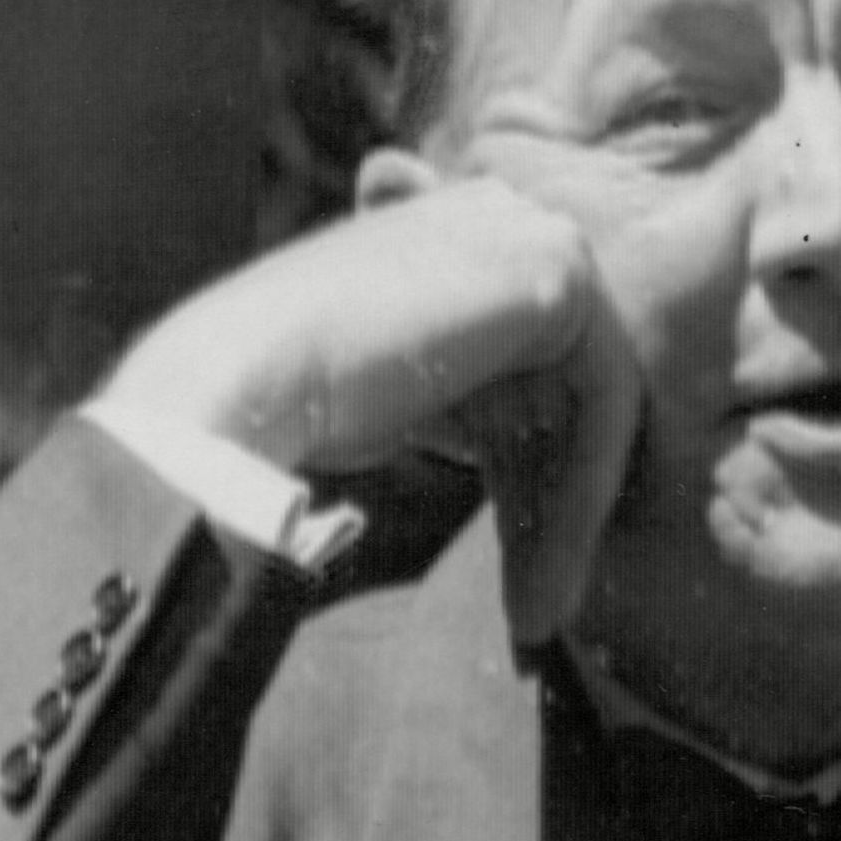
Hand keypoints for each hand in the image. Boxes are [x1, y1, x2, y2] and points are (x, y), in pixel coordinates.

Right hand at [99, 178, 645, 644]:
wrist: (235, 386)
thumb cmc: (281, 412)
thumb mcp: (398, 395)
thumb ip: (466, 396)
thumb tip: (519, 452)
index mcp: (449, 237)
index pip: (522, 377)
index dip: (520, 485)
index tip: (509, 583)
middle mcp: (495, 217)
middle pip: (561, 399)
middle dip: (548, 515)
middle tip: (533, 618)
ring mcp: (528, 233)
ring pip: (588, 412)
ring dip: (563, 527)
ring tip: (537, 622)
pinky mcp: (558, 272)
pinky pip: (605, 408)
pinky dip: (581, 502)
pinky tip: (548, 587)